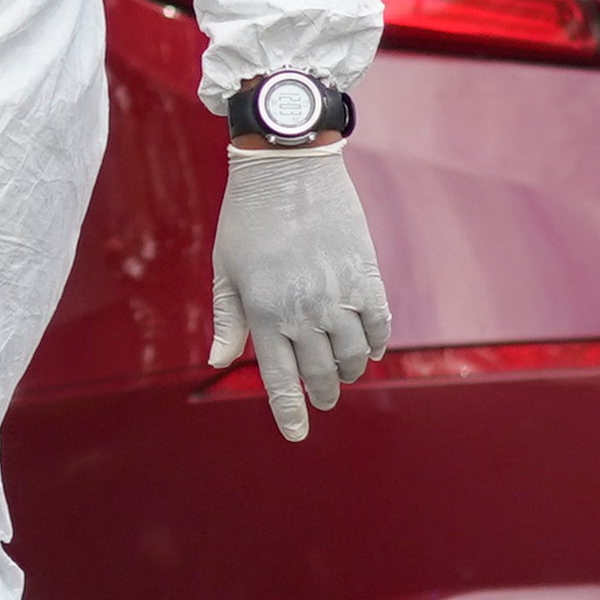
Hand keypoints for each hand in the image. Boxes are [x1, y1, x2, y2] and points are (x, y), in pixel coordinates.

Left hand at [206, 140, 391, 444]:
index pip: (280, 379)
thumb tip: (219, 361)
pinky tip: (372, 348)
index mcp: (264, 312)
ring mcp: (338, 295)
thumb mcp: (225, 268)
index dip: (290, 412)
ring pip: (355, 354)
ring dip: (351, 370)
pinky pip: (380, 323)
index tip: (298, 434)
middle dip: (323, 393)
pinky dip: (378, 342)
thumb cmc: (247, 217)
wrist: (288, 166)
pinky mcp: (365, 274)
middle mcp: (303, 311)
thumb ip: (229, 319)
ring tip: (345, 373)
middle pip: (320, 372)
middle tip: (324, 400)